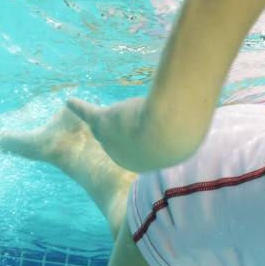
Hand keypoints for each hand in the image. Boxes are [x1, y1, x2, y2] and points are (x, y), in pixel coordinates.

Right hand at [64, 96, 185, 172]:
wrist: (170, 130)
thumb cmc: (182, 134)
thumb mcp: (186, 135)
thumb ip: (187, 132)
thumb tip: (194, 126)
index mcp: (141, 163)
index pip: (139, 148)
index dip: (149, 137)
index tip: (161, 130)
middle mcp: (121, 155)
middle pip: (123, 136)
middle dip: (134, 131)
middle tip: (141, 125)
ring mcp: (109, 139)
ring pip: (109, 125)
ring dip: (111, 119)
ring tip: (106, 115)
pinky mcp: (103, 121)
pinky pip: (86, 114)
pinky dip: (79, 108)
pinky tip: (69, 102)